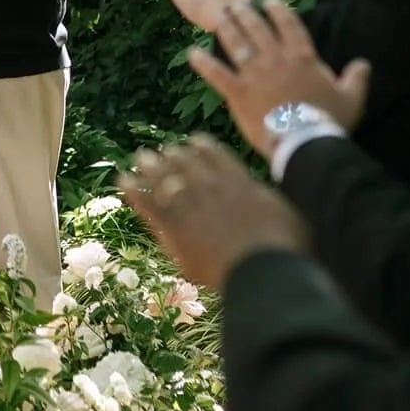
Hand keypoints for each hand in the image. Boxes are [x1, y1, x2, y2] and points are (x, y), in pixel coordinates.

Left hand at [119, 135, 309, 289]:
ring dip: (151, 166)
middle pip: (187, 163)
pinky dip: (133, 191)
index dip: (202, 147)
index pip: (216, 155)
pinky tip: (123, 181)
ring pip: (165, 178)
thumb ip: (268, 199)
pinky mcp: (173, 227)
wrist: (262, 269)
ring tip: (141, 157)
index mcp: (238, 180)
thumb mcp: (286, 213)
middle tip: (161, 150)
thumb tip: (263, 193)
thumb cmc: (284, 247)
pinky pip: (147, 204)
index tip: (193, 141)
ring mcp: (190, 204)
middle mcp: (211, 185)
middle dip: (173, 155)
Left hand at [188, 0, 370, 157]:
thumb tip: (364, 64)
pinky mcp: (238, 92)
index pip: (288, 24)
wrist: (304, 142)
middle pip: (257, 28)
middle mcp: (275, 59)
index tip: (269, 0)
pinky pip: (217, 74)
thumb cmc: (328, 120)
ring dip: (226, 29)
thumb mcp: (351, 97)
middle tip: (236, 4)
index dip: (278, 9)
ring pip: (236, 44)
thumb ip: (356, 78)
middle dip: (245, 13)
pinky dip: (204, 64)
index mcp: (302, 57)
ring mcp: (254, 74)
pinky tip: (193, 53)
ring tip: (219, 18)